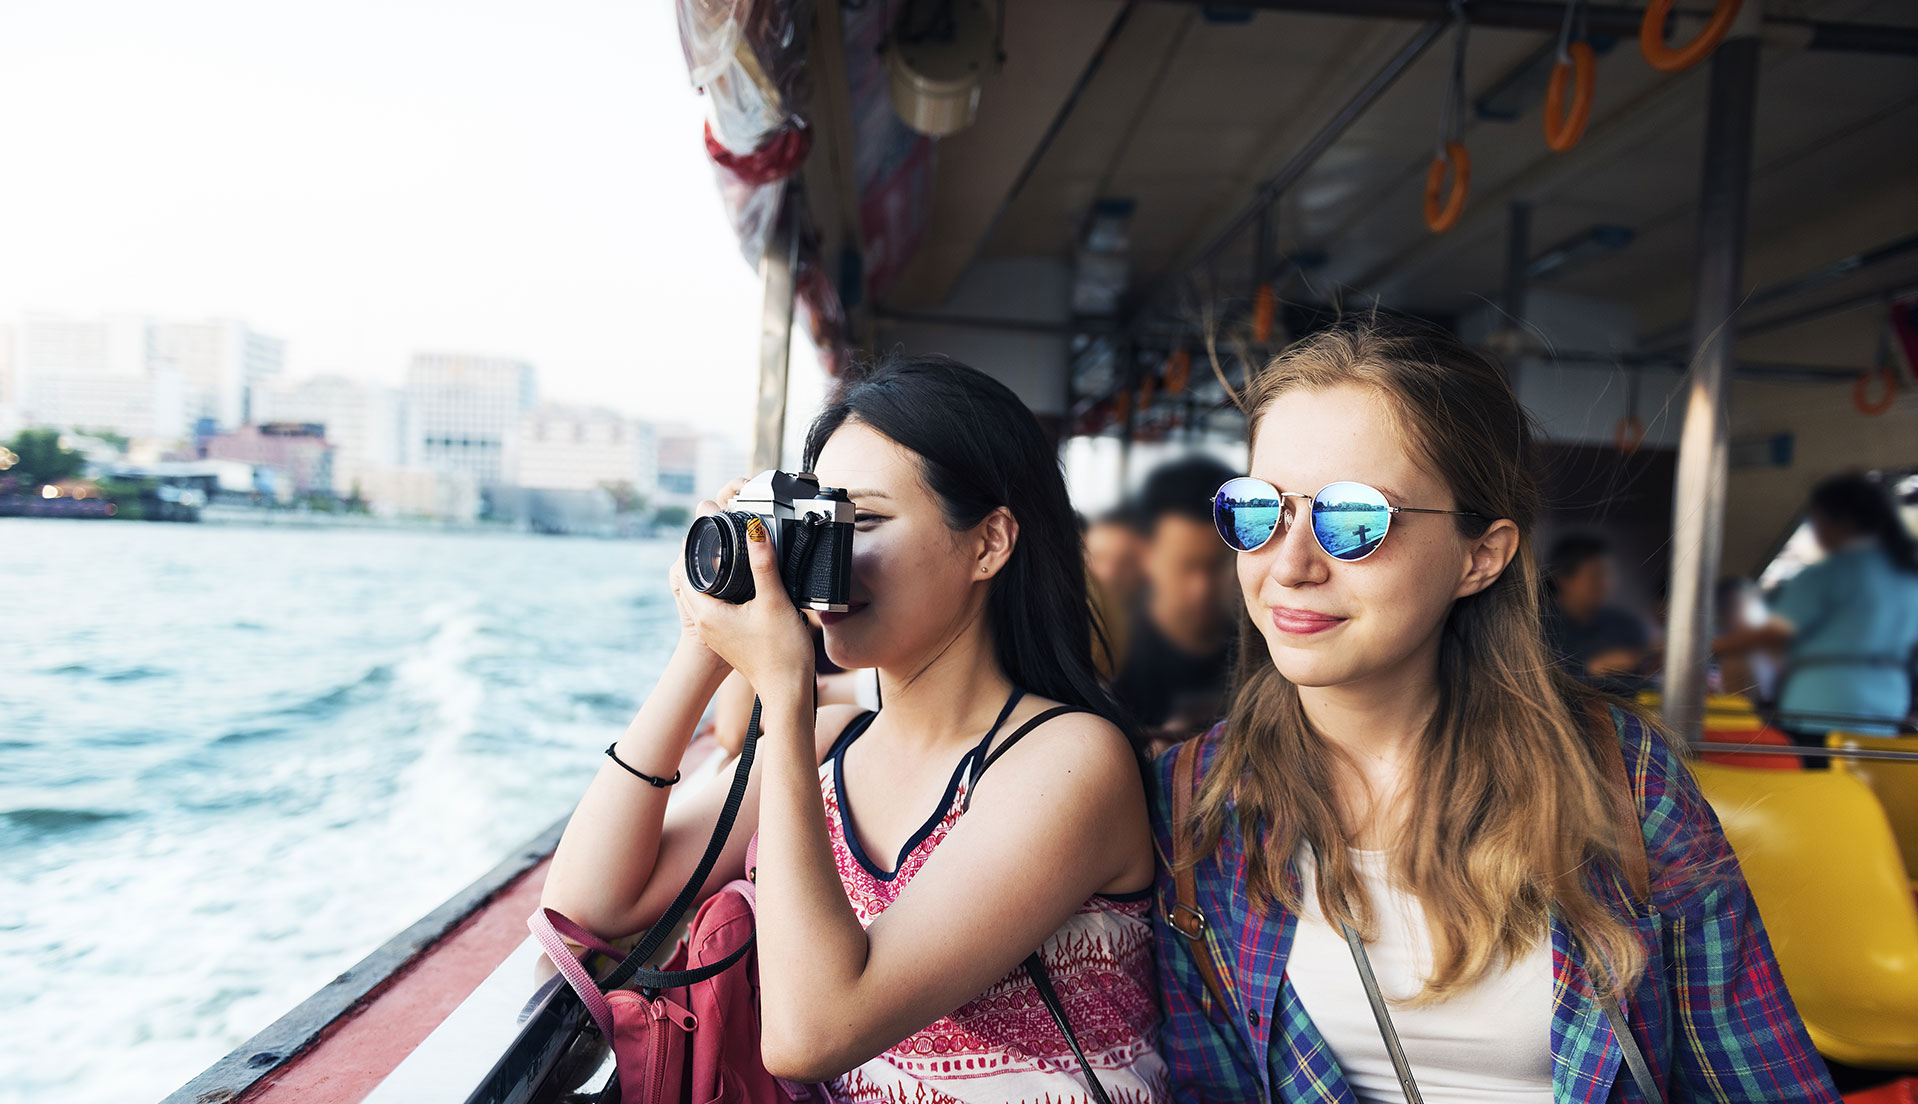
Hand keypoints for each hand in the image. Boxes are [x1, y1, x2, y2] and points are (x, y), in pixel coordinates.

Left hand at [671, 485, 813, 694]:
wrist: (788, 691)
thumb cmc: (782, 652)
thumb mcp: (774, 600)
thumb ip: (763, 562)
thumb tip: (755, 529)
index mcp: (708, 613)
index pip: (686, 570)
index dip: (694, 545)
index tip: (708, 525)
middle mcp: (705, 623)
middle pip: (691, 581)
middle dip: (701, 557)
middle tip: (718, 533)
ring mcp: (714, 634)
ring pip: (701, 595)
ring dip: (709, 574)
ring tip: (727, 552)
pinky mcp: (726, 639)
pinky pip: (713, 607)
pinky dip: (719, 590)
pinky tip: (738, 583)